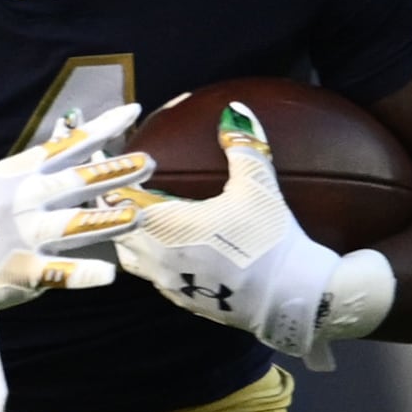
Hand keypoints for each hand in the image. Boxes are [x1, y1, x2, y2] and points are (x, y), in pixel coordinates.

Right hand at [0, 105, 152, 356]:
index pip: (68, 146)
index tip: (131, 112)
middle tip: (147, 163)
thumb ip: (44, 162)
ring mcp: (25, 236)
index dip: (101, 129)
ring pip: (74, 226)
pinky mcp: (24, 272)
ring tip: (134, 215)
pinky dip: (83, 274)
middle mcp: (26, 201)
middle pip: (77, 183)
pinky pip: (59, 273)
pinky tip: (108, 274)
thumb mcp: (5, 178)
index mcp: (23, 174)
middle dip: (114, 172)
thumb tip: (78, 131)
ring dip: (107, 220)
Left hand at [114, 100, 395, 365]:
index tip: (124, 169)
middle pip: (119, 232)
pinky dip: (154, 261)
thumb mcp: (259, 186)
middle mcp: (159, 258)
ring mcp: (170, 285)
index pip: (123, 202)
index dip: (120, 184)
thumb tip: (234, 109)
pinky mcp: (185, 302)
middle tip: (128, 190)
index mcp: (168, 226)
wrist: (291, 298)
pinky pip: (155, 279)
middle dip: (120, 211)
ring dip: (133, 238)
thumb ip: (243, 145)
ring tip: (146, 219)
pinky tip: (173, 250)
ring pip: (133, 260)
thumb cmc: (270, 238)